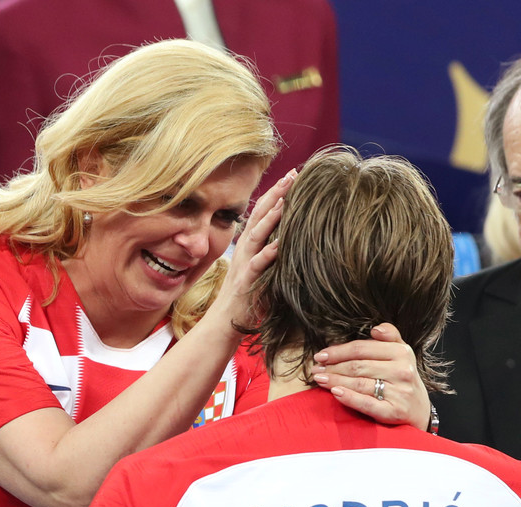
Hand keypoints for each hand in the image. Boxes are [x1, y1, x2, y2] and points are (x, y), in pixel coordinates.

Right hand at [211, 169, 295, 326]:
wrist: (227, 319)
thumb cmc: (248, 293)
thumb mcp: (260, 265)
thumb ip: (271, 248)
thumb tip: (290, 234)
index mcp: (249, 243)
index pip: (263, 211)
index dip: (276, 192)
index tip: (293, 174)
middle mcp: (245, 249)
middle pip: (260, 215)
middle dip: (276, 194)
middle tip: (292, 176)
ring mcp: (245, 264)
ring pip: (257, 235)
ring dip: (271, 217)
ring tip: (286, 200)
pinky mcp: (247, 281)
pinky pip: (258, 265)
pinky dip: (269, 253)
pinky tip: (280, 244)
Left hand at [312, 323, 431, 429]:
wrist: (419, 410)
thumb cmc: (402, 379)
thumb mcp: (401, 353)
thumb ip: (390, 336)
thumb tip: (375, 329)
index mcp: (402, 352)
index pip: (362, 348)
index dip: (338, 351)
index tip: (321, 355)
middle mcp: (402, 370)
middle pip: (358, 366)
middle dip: (333, 367)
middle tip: (316, 369)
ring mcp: (399, 392)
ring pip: (359, 383)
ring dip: (335, 381)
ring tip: (320, 380)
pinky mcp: (394, 411)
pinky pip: (367, 403)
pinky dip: (349, 397)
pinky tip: (335, 393)